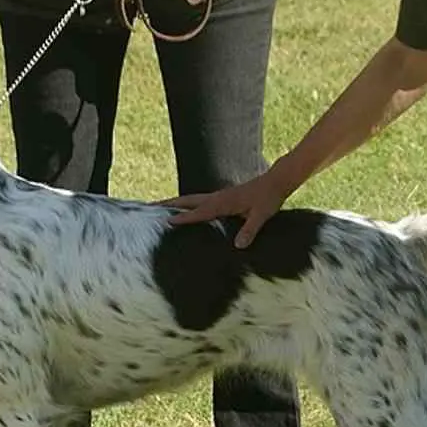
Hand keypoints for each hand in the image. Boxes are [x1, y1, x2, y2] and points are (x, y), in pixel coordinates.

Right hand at [163, 170, 293, 248]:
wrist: (276, 181)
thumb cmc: (269, 198)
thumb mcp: (262, 215)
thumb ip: (250, 230)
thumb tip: (239, 245)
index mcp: (224, 202)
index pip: (200, 212)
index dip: (184, 218)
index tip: (167, 222)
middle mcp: (217, 197)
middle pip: (188, 201)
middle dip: (169, 204)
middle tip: (150, 207)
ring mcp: (218, 196)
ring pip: (191, 200)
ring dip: (175, 203)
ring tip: (159, 209)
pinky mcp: (222, 197)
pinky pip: (199, 202)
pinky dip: (187, 205)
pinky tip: (184, 211)